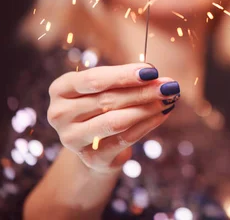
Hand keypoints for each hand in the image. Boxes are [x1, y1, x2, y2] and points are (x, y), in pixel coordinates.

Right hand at [47, 63, 179, 172]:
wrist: (94, 143)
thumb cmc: (102, 104)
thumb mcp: (106, 87)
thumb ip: (125, 79)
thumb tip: (155, 76)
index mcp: (61, 89)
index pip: (94, 80)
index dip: (124, 75)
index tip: (151, 71)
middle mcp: (60, 114)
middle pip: (108, 100)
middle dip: (143, 91)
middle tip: (169, 85)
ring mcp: (72, 139)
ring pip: (117, 121)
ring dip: (147, 108)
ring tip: (169, 99)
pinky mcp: (92, 157)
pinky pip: (125, 138)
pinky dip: (148, 124)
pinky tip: (163, 114)